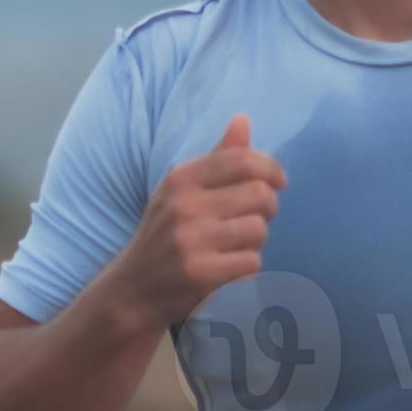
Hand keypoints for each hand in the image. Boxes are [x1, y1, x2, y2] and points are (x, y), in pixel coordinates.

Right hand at [105, 113, 286, 332]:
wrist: (132, 291)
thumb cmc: (165, 234)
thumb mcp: (181, 191)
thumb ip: (217, 158)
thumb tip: (243, 119)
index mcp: (180, 179)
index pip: (242, 160)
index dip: (271, 168)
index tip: (278, 182)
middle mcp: (183, 206)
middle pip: (259, 195)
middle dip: (268, 208)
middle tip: (256, 218)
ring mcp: (190, 241)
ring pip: (259, 230)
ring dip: (256, 240)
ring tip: (236, 245)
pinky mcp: (201, 274)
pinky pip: (252, 262)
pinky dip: (246, 268)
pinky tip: (228, 269)